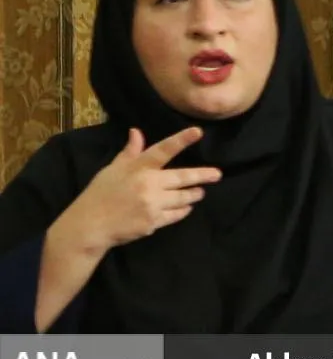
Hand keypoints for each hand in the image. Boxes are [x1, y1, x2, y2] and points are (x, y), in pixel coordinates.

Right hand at [53, 127, 220, 256]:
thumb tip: (136, 131)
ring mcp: (152, 204)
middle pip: (183, 177)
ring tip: (199, 192)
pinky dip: (182, 210)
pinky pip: (176, 214)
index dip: (181, 140)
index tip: (198, 131)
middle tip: (217, 174)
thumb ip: (129, 152)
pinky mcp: (154, 222)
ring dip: (194, 194)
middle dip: (203, 176)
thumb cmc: (100, 194)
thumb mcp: (111, 170)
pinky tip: (186, 207)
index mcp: (137, 168)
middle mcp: (148, 185)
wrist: (89, 226)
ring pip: (183, 198)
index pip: (162, 150)